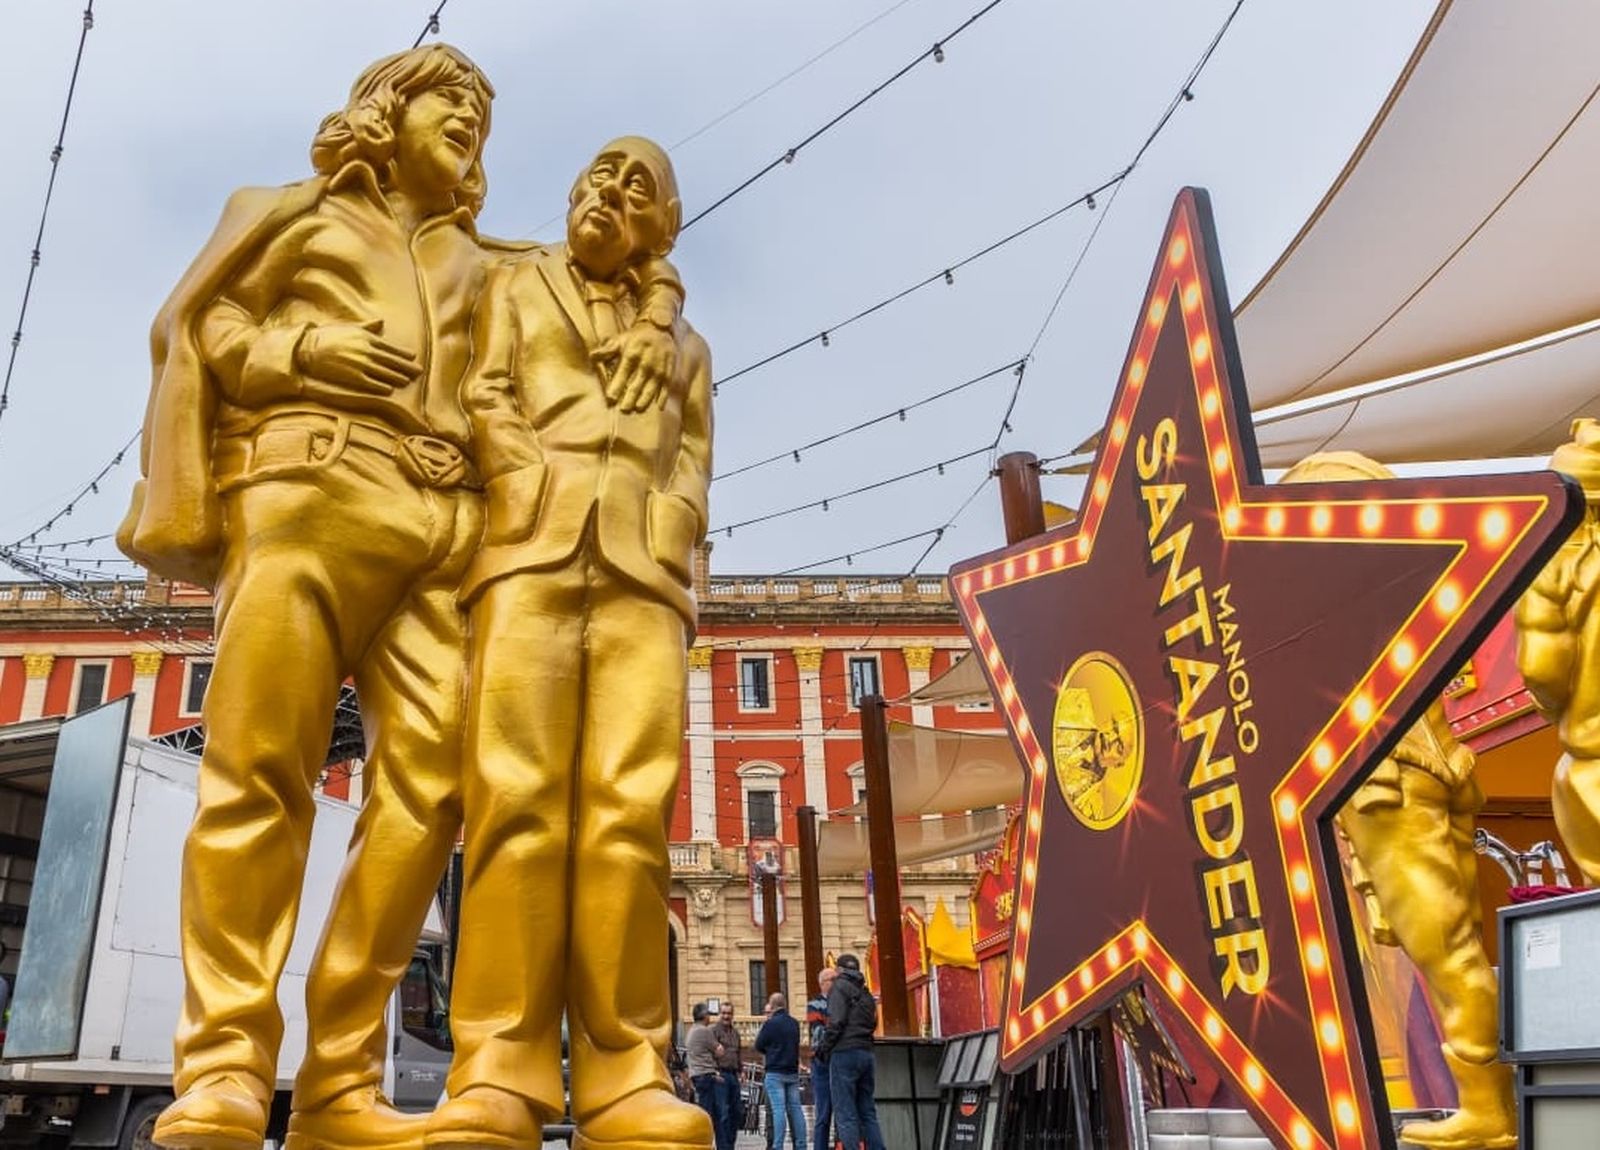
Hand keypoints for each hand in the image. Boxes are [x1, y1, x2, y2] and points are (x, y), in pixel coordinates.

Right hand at [297, 319, 420, 394]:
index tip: (414, 358)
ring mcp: (361, 364)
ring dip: (398, 377)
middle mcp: (367, 351)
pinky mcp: (353, 376)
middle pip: (392, 361)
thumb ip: (368, 326)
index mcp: (367, 338)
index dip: (403, 354)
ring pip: (385, 373)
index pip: (391, 347)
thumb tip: (381, 322)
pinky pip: (372, 383)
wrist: (309, 347)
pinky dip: (382, 386)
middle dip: (406, 367)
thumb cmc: (329, 336)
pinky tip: (390, 389)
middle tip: (419, 372)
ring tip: (407, 381)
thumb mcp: (350, 327)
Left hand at [593, 325, 677, 412]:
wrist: (659, 330)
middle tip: (623, 410)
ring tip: (638, 409)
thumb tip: (591, 357)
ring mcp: (658, 370)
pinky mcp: (668, 373)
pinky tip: (659, 408)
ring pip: (651, 389)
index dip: (616, 388)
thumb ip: (606, 351)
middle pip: (636, 385)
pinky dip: (662, 398)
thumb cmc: (635, 339)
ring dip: (644, 400)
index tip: (610, 399)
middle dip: (629, 399)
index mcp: (631, 356)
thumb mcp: (619, 341)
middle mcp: (645, 364)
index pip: (622, 375)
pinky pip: (666, 388)